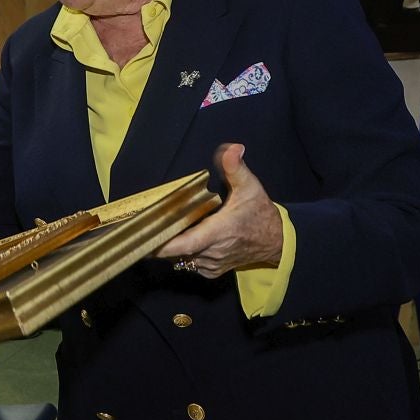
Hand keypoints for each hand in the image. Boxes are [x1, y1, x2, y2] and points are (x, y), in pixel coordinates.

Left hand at [155, 143, 283, 277]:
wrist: (276, 242)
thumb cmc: (260, 214)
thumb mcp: (250, 187)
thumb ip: (235, 168)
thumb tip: (230, 148)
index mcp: (218, 232)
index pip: (184, 244)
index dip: (162, 244)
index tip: (143, 237)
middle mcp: (212, 252)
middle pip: (174, 251)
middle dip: (159, 239)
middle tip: (144, 224)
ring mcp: (210, 264)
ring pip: (178, 258)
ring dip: (169, 245)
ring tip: (161, 228)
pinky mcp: (210, 271)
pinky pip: (187, 263)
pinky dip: (180, 253)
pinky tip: (181, 238)